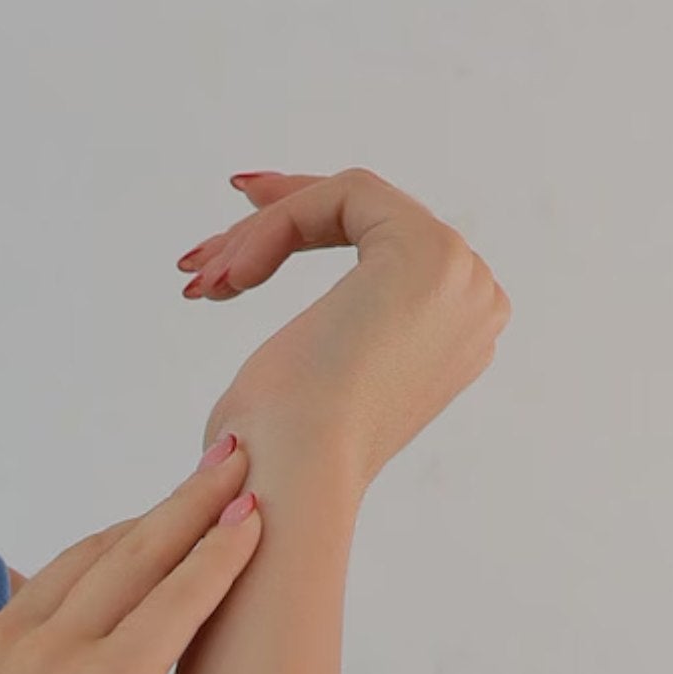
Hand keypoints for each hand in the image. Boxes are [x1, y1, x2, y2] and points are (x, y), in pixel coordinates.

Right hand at [0, 433, 266, 673]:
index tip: (153, 525)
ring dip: (196, 510)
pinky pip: (177, 601)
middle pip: (98, 553)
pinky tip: (257, 527)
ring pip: (137, 559)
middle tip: (216, 466)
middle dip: (164, 507)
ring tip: (243, 473)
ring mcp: (48, 659)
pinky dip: (220, 557)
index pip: (51, 584)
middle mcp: (1, 645)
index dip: (112, 549)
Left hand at [178, 166, 506, 489]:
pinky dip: (275, 227)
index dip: (295, 237)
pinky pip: (344, 196)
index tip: (223, 263)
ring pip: (345, 204)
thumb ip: (339, 341)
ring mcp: (460, 275)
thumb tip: (332, 329)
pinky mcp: (428, 251)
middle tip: (199, 261)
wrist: (289, 477)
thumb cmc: (278, 451)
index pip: (377, 246)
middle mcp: (473, 300)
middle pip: (361, 220)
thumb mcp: (308, 380)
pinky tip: (232, 278)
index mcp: (453, 334)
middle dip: (269, 230)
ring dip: (261, 234)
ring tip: (204, 279)